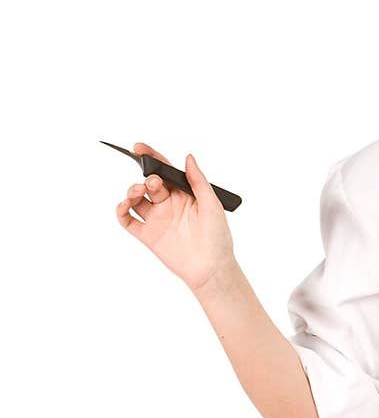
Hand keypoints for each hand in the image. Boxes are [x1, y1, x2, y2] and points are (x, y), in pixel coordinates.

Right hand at [116, 142, 236, 293]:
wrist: (211, 269)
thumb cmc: (218, 238)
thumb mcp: (212, 204)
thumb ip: (198, 181)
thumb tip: (188, 157)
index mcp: (184, 193)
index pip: (164, 170)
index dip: (151, 157)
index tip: (139, 148)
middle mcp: (169, 204)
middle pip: (148, 183)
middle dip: (146, 177)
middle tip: (152, 183)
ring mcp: (157, 219)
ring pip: (136, 199)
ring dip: (131, 191)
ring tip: (137, 193)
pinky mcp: (148, 235)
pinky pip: (128, 220)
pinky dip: (121, 211)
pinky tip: (124, 206)